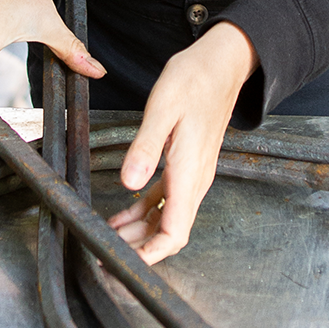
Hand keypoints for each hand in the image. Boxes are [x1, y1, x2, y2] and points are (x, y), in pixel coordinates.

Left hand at [107, 22, 257, 265]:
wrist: (221, 64)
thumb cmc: (195, 80)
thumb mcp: (162, 109)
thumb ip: (145, 149)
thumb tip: (128, 183)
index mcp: (190, 173)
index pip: (175, 233)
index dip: (150, 255)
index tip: (124, 263)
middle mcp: (196, 181)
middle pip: (170, 233)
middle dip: (140, 250)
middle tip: (106, 255)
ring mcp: (193, 175)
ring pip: (167, 219)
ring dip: (140, 232)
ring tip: (109, 237)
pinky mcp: (188, 165)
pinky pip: (167, 200)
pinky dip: (145, 211)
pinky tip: (124, 212)